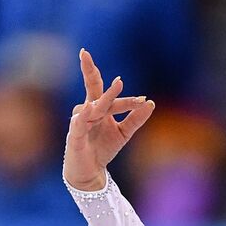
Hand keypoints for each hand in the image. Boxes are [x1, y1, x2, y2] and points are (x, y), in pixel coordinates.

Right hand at [62, 48, 155, 190]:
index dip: (122, 94)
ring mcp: (79, 122)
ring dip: (105, 98)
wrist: (90, 172)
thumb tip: (150, 103)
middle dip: (87, 70)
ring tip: (117, 84)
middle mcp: (87, 111)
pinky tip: (88, 108)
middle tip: (84, 53)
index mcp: (98, 109)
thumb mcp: (123, 133)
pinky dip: (82, 117)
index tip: (139, 96)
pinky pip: (78, 124)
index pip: (108, 94)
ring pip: (92, 106)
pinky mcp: (74, 136)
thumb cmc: (103, 149)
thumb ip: (135, 119)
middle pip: (90, 88)